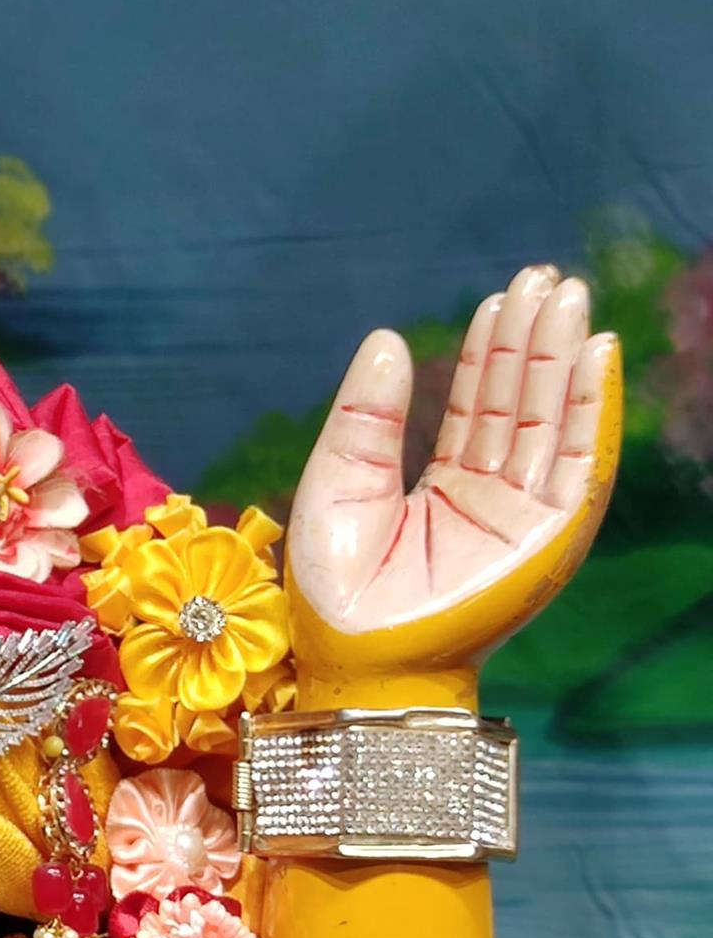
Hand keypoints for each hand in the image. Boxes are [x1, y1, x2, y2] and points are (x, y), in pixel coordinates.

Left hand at [285, 264, 619, 682]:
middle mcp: (490, 500)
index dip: (490, 351)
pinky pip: (581, 463)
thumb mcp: (337, 482)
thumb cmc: (337, 591)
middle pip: (520, 405)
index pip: (477, 407)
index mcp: (442, 489)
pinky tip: (599, 356)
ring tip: (570, 297)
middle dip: (534, 342)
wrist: (356, 661)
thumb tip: (388, 340)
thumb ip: (366, 416)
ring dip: (565, 360)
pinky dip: (594, 409)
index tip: (501, 297)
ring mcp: (523, 518)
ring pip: (551, 423)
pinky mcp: (549, 537)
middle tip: (546, 276)